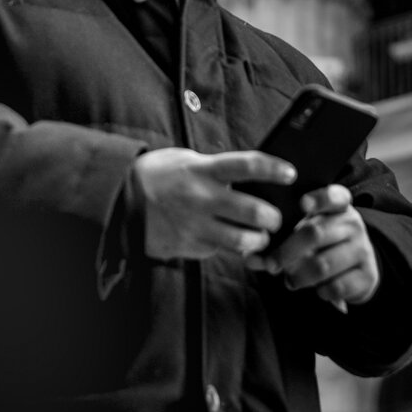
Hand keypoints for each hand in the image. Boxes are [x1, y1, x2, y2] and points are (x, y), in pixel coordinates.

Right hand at [133, 148, 294, 261]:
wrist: (120, 200)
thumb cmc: (160, 175)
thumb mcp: (188, 161)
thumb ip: (218, 169)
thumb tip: (256, 176)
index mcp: (203, 169)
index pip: (247, 166)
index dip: (274, 169)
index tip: (290, 173)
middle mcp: (201, 198)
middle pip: (254, 212)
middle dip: (274, 218)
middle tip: (276, 218)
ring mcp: (195, 226)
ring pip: (243, 241)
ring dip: (258, 240)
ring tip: (259, 236)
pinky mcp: (189, 247)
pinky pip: (220, 250)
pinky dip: (228, 247)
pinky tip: (225, 239)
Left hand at [247, 184, 379, 307]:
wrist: (360, 269)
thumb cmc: (322, 247)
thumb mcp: (306, 237)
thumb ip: (278, 243)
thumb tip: (250, 258)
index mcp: (338, 207)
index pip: (334, 196)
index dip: (319, 199)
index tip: (301, 204)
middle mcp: (353, 224)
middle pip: (315, 233)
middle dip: (287, 251)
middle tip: (272, 265)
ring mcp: (362, 249)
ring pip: (322, 264)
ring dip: (299, 277)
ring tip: (291, 281)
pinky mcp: (367, 276)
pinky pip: (336, 286)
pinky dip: (320, 291)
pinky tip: (317, 289)